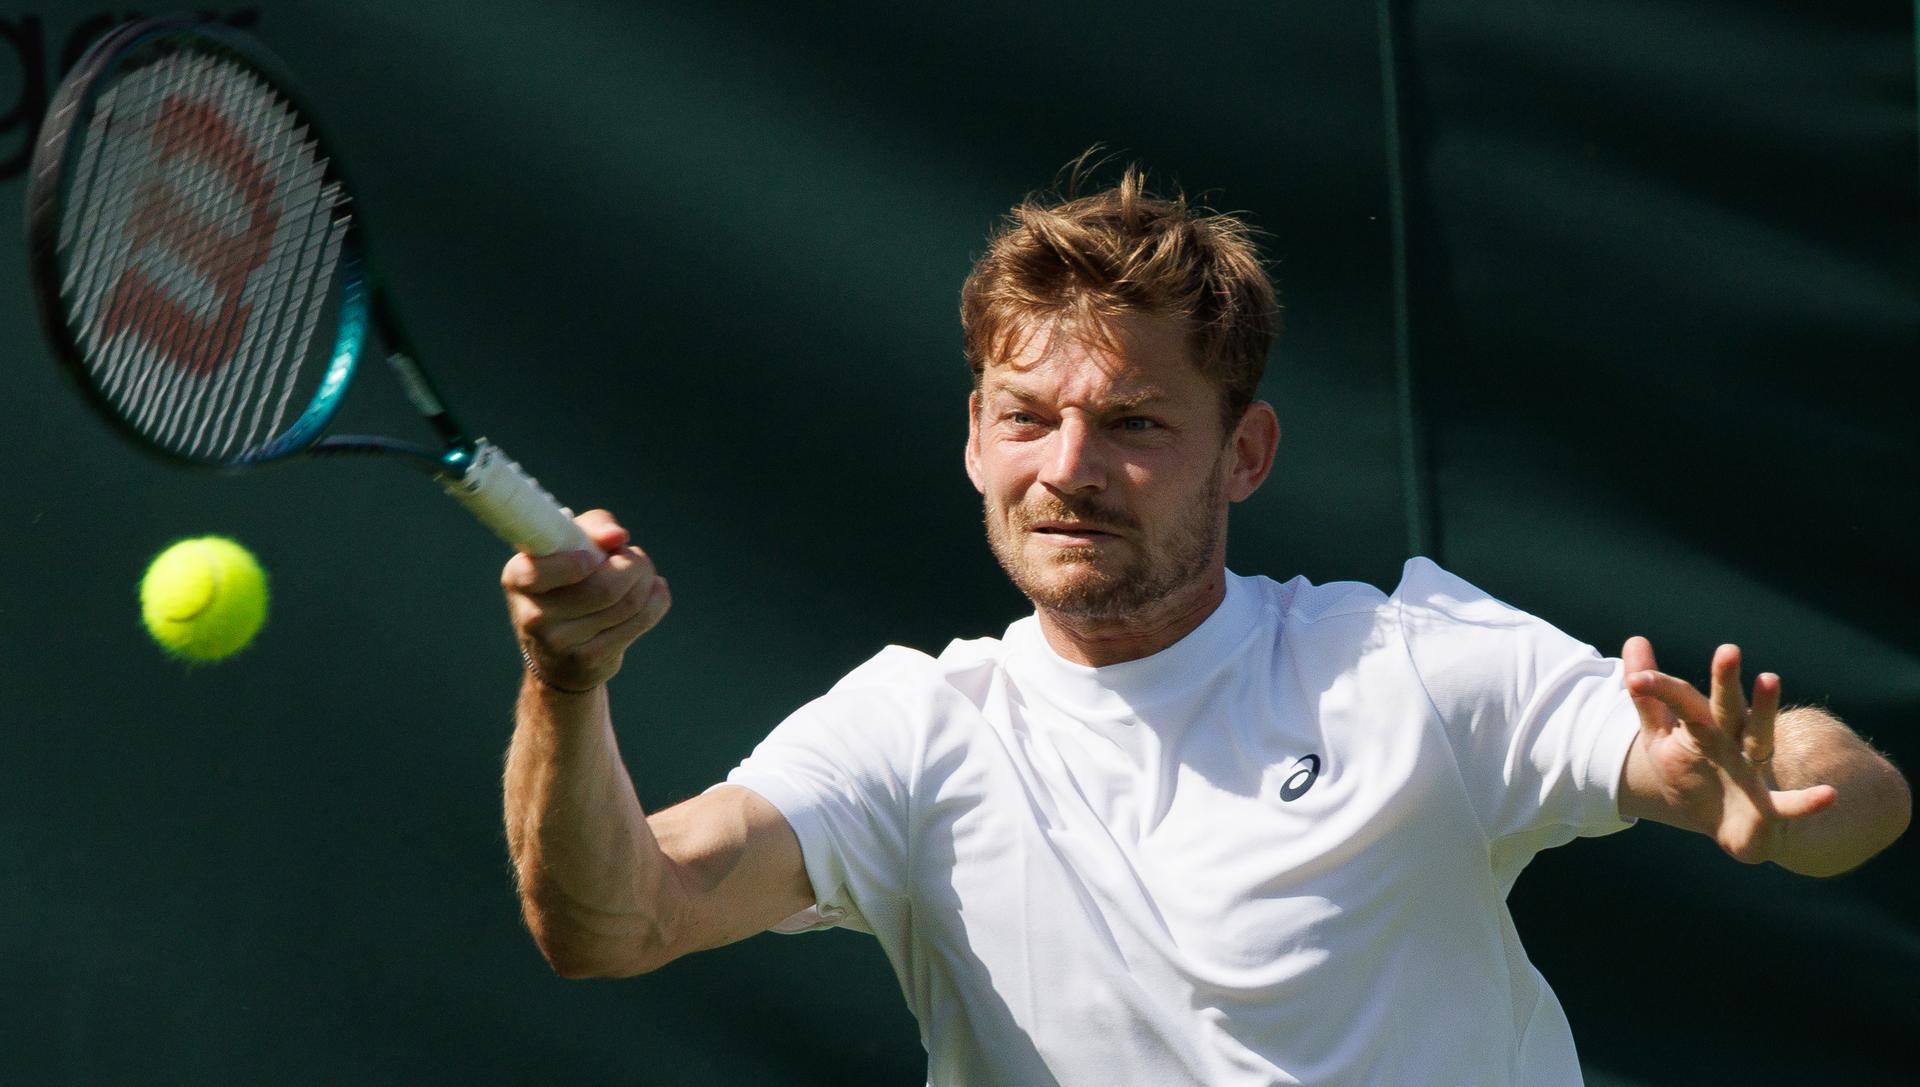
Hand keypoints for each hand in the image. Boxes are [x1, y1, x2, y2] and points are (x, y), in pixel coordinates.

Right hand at [501, 510, 670, 691]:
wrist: (559, 650)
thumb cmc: (568, 579)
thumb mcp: (571, 544)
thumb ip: (593, 528)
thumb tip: (616, 537)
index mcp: (518, 577)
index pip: (544, 572)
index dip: (579, 562)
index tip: (595, 558)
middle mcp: (531, 614)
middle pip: (605, 587)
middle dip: (634, 565)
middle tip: (637, 558)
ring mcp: (559, 643)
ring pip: (628, 603)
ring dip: (647, 580)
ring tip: (643, 574)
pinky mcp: (588, 660)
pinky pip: (640, 622)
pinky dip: (657, 601)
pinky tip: (655, 591)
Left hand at [1622, 637, 1836, 862]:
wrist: (1722, 826)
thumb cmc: (1693, 775)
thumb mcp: (1662, 737)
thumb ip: (1649, 697)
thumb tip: (1634, 639)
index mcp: (1704, 724)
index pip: (1683, 700)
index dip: (1660, 689)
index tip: (1636, 680)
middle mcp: (1731, 740)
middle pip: (1727, 707)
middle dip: (1725, 682)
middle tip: (1726, 650)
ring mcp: (1751, 770)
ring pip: (1759, 737)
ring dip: (1765, 710)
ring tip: (1770, 678)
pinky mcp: (1768, 807)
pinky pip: (1789, 804)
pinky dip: (1808, 801)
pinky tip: (1828, 796)